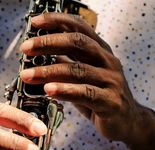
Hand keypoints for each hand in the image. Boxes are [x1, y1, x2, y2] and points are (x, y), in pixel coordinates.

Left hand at [20, 13, 154, 149]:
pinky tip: (48, 90)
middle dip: (48, 43)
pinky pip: (85, 93)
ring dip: (48, 71)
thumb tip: (42, 53)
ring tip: (27, 75)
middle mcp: (108, 61)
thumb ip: (67, 63)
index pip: (79, 27)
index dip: (57, 21)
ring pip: (77, 69)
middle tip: (26, 48)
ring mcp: (111, 81)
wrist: (128, 122)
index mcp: (101, 51)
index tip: (35, 22)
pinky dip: (64, 90)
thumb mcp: (84, 77)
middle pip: (77, 43)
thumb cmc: (103, 97)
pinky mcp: (110, 101)